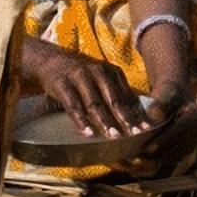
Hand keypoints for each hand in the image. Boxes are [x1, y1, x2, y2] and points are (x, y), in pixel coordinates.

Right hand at [34, 47, 149, 138]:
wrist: (51, 60)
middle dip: (124, 118)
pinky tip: (87, 133)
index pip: (126, 96)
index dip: (136, 113)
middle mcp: (98, 72)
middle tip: (133, 134)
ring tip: (112, 136)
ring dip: (104, 121)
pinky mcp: (62, 84)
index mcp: (112, 72)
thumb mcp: (102, 78)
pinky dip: (81, 120)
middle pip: (113, 99)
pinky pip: (73, 105)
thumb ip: (117, 92)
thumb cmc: (82, 75)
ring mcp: (80, 77)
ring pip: (95, 103)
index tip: (145, 129)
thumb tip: (137, 113)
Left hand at [141, 79, 196, 175]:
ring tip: (137, 164)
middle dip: (158, 154)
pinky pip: (172, 161)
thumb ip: (160, 101)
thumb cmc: (168, 92)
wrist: (176, 96)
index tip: (148, 148)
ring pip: (175, 157)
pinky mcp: (186, 151)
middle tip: (138, 159)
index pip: (179, 131)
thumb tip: (155, 115)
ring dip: (156, 162)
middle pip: (177, 148)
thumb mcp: (165, 91)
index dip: (164, 140)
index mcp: (196, 116)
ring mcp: (193, 144)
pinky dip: (158, 164)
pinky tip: (143, 165)